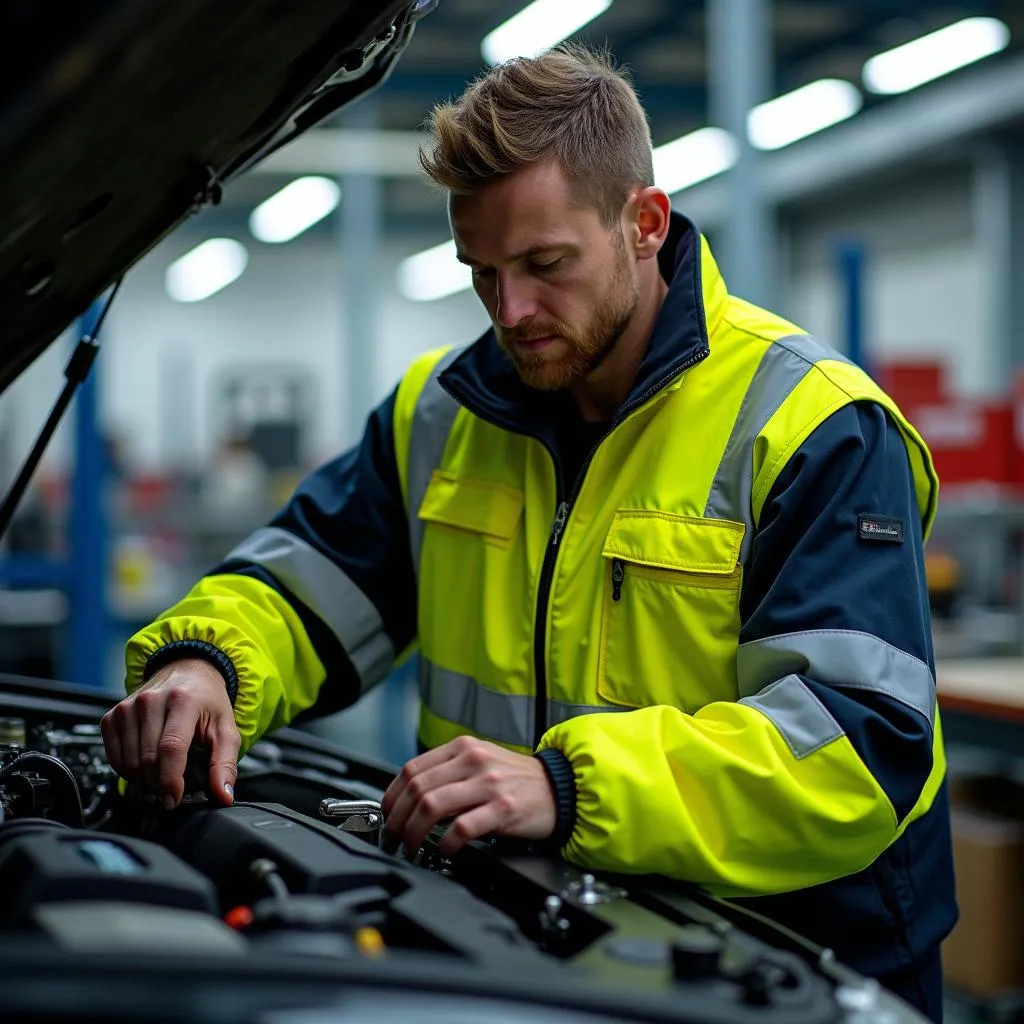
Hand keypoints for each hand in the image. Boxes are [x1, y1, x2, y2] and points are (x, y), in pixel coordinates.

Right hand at [101, 659, 238, 808]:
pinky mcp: (113, 716)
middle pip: (147, 759)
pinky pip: (114, 757)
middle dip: (158, 785)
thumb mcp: (225, 728)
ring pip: (128, 762)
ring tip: (160, 780)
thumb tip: (224, 796)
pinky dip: (127, 771)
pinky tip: (144, 768)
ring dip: (143, 781)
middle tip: (171, 792)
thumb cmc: (207, 701)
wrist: (187, 671)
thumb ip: (225, 763)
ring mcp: (128, 707)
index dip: (170, 781)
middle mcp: (150, 701)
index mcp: (182, 701)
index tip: (174, 799)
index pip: (170, 749)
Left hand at [381, 735, 555, 858]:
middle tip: (394, 838)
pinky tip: (445, 850)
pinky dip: (446, 843)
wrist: (560, 788)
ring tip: (413, 847)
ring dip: (414, 833)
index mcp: (463, 748)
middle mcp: (474, 761)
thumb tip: (409, 799)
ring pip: (432, 806)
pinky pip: (462, 828)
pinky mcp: (503, 809)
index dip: (392, 796)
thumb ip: (448, 773)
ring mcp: (489, 785)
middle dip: (397, 819)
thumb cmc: (517, 780)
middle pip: (418, 789)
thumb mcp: (480, 763)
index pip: (412, 769)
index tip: (387, 815)